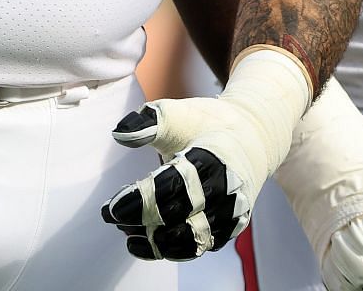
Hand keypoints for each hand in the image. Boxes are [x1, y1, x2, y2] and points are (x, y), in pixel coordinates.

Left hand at [101, 47, 313, 259]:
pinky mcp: (229, 227)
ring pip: (190, 239)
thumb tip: (119, 133)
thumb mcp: (178, 113)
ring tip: (127, 234)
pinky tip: (144, 244)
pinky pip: (199, 247)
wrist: (251, 138)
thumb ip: (148, 122)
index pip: (175, 186)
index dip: (143, 199)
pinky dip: (171, 250)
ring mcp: (230, 212)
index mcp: (214, 158)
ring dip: (155, 242)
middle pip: (180, 216)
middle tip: (111, 216)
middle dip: (141, 220)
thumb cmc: (207, 124)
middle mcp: (226, 190)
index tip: (112, 207)